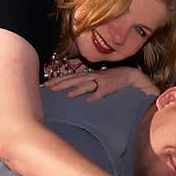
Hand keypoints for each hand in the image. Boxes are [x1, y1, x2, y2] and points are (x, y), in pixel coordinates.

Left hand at [44, 66, 158, 100]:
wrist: (129, 75)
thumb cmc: (112, 78)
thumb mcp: (97, 79)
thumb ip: (86, 84)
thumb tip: (73, 91)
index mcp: (88, 74)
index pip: (69, 76)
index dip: (57, 80)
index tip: (46, 84)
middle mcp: (92, 76)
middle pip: (74, 79)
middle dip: (61, 83)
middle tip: (49, 88)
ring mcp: (101, 81)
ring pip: (86, 85)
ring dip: (77, 89)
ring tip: (66, 94)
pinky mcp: (109, 87)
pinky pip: (102, 93)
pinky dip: (96, 96)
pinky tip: (89, 101)